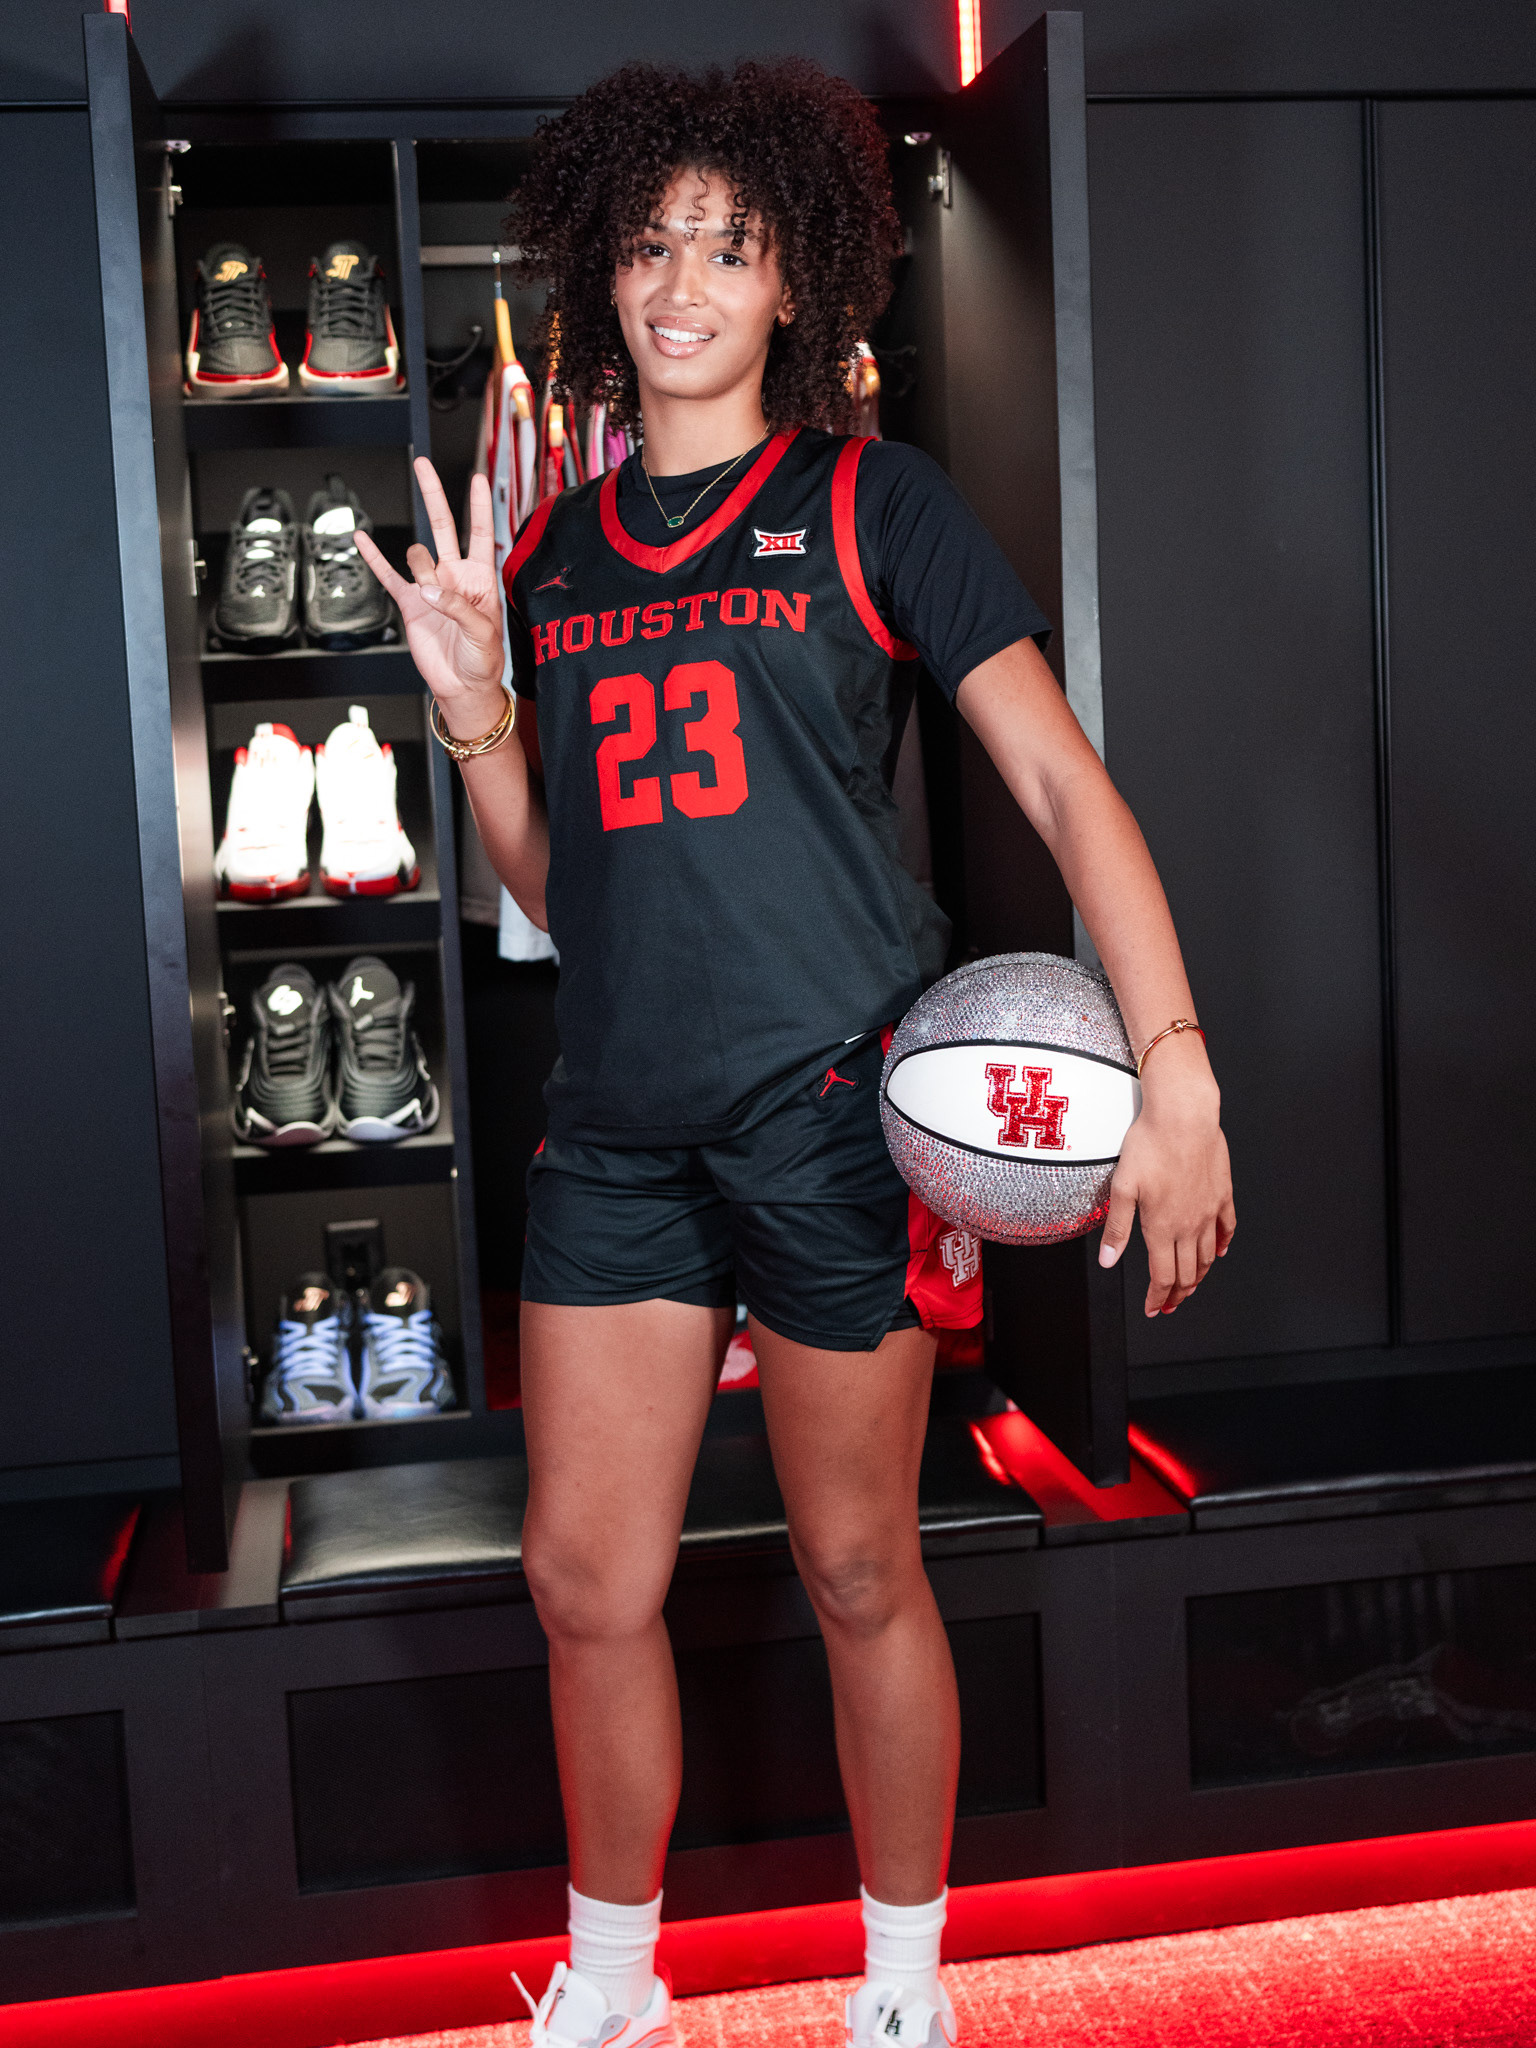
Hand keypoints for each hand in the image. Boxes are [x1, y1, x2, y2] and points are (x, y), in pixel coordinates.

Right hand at [354, 459, 507, 737]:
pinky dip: (374, 557)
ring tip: (431, 597)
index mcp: (479, 578)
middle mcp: (454, 576)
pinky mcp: (409, 603)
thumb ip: (458, 606)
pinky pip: (388, 575)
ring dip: (421, 570)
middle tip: (424, 465)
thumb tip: (429, 589)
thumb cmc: (483, 660)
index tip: (477, 479)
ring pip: (418, 556)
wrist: (462, 686)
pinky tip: (362, 539)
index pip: (480, 533)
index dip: (478, 506)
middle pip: (442, 525)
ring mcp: (429, 586)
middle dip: (434, 494)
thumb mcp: (483, 632)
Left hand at [1098, 1037, 1235, 1315]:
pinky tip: (1220, 1251)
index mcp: (1162, 1227)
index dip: (1157, 1298)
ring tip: (1191, 1286)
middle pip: (1187, 1273)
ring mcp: (1209, 1210)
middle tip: (1170, 1305)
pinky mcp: (1222, 1194)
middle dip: (1177, 1294)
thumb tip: (1109, 1261)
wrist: (1184, 1116)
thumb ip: (1117, 1229)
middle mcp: (1189, 1225)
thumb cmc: (1150, 1145)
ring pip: (1208, 1256)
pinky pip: (1227, 1228)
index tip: (1154, 1309)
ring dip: (1199, 1276)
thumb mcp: (1122, 1187)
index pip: (1162, 1277)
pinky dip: (1223, 1245)